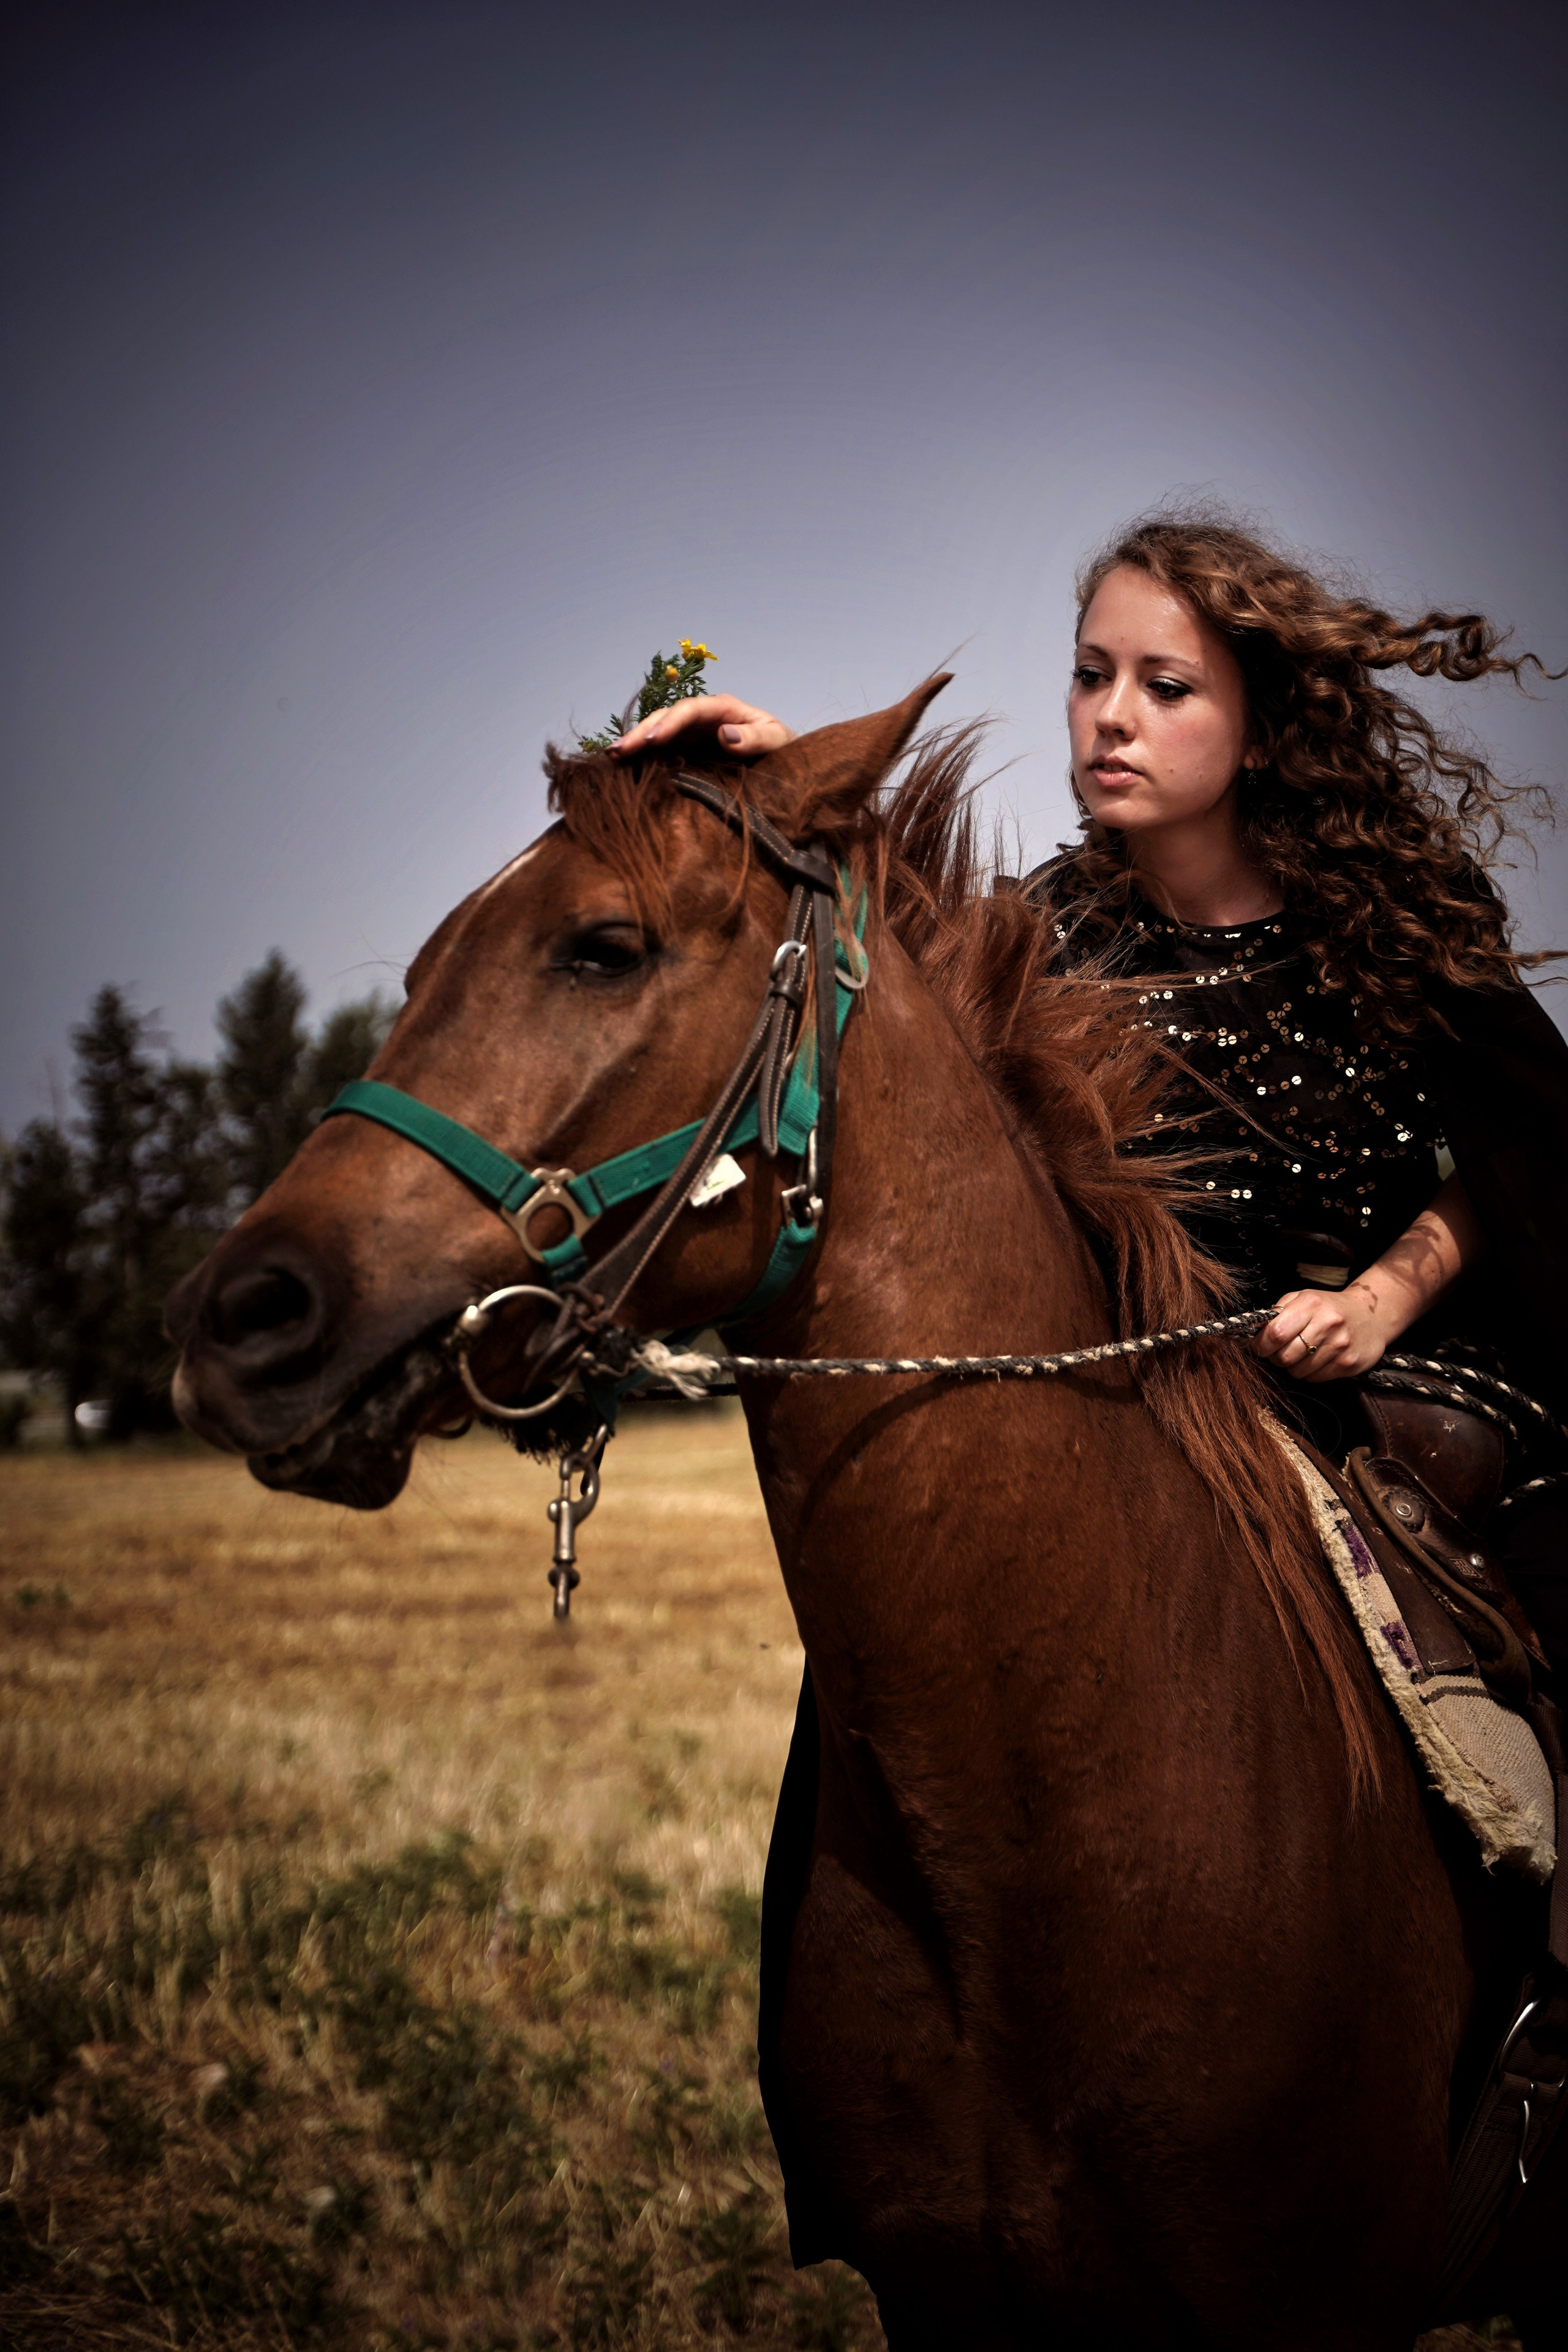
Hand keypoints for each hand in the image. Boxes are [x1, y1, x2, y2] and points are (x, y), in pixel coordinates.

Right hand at [612, 694, 794, 760]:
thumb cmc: (785, 751)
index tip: (653, 739)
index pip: (690, 709)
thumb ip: (756, 737)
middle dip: (642, 732)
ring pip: (658, 732)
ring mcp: (692, 735)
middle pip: (666, 718)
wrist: (787, 769)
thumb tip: (725, 734)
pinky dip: (641, 757)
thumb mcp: (778, 741)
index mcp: (723, 708)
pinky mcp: (687, 753)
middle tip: (619, 751)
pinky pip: (660, 752)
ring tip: (611, 757)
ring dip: (635, 743)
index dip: (670, 722)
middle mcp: (703, 718)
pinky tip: (620, 766)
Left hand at [1254, 1283, 1396, 1382]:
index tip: (1259, 1346)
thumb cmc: (1329, 1307)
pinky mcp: (1349, 1364)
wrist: (1372, 1316)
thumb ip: (1278, 1312)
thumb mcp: (1303, 1298)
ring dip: (1293, 1366)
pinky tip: (1319, 1358)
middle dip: (1275, 1357)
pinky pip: (1315, 1378)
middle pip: (1284, 1357)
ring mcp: (1340, 1346)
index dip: (1261, 1344)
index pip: (1275, 1333)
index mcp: (1311, 1304)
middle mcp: (1327, 1324)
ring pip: (1298, 1371)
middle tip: (1280, 1351)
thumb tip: (1254, 1331)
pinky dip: (1310, 1372)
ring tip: (1303, 1353)